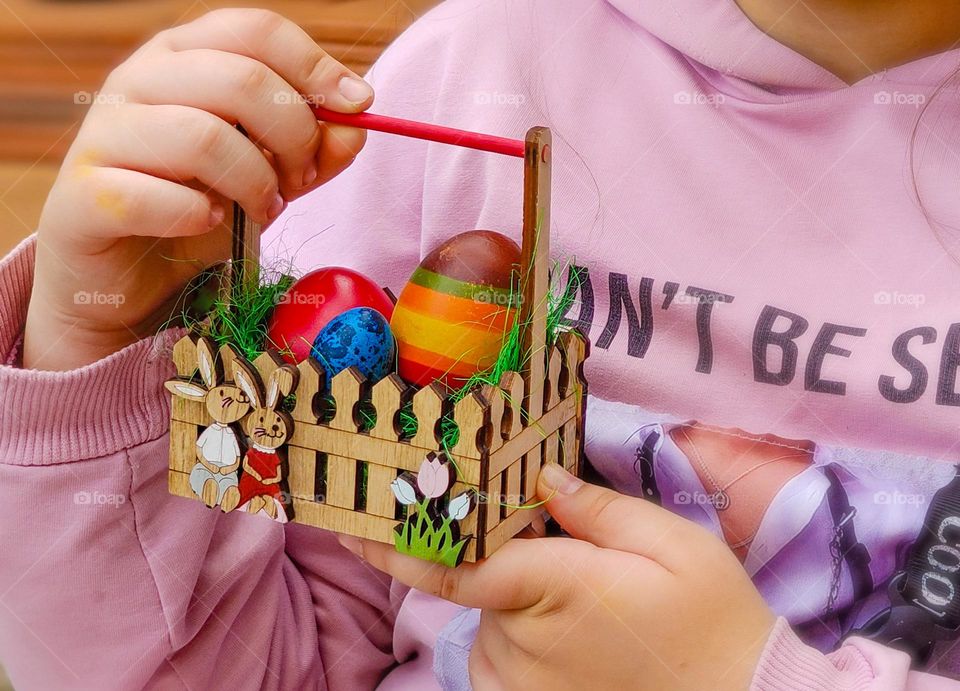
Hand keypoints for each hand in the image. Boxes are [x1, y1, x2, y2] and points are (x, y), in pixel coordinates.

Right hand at [25, 9, 372, 369]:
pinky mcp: (83, 195)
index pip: (256, 30)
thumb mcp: (272, 171)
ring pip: (202, 137)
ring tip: (264, 211)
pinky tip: (210, 224)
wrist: (128, 273)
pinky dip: (198, 216)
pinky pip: (152, 197)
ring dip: (254, 183)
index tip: (358, 106)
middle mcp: (138, 80)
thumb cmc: (202, 205)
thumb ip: (317, 147)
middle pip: (239, 78)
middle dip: (294, 135)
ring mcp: (104, 134)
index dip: (315, 66)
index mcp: (185, 57)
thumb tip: (357, 122)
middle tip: (302, 180)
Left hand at [340, 464, 774, 690]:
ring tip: (594, 607)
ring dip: (518, 598)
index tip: (345, 522)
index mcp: (552, 587)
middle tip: (571, 555)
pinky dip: (521, 633)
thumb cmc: (710, 621)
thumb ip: (599, 508)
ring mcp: (521, 680)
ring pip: (490, 616)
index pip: (451, 562)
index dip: (394, 542)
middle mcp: (521, 639)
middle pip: (480, 577)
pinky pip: (500, 653)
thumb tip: (543, 476)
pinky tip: (581, 635)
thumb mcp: (671, 546)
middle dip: (505, 554)